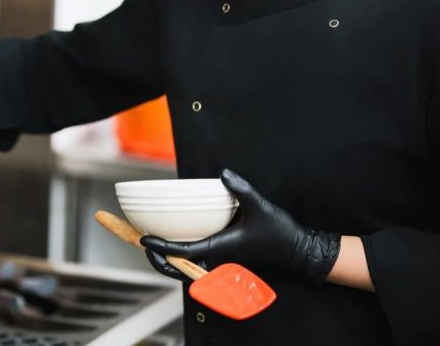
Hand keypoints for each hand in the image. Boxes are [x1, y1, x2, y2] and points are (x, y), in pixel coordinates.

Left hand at [140, 168, 340, 282]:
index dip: (162, 247)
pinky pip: (198, 258)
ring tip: (153, 243)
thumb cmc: (279, 233)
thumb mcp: (259, 206)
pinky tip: (178, 240)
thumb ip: (241, 189)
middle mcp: (217, 255)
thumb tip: (224, 174)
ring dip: (169, 258)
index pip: (183, 251)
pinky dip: (184, 253)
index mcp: (220, 247)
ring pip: (188, 264)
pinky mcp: (226, 254)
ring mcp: (221, 257)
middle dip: (160, 259)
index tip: (144, 240)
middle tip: (142, 243)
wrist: (298, 251)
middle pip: (180, 265)